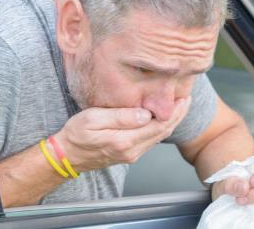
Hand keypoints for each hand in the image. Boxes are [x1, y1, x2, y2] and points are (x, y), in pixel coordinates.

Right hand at [54, 96, 191, 171]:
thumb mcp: (93, 119)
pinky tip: (162, 117)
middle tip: (186, 98)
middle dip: (178, 115)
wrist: (66, 156)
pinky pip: (150, 140)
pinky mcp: (128, 153)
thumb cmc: (76, 135)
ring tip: (178, 105)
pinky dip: (160, 127)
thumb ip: (120, 117)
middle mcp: (132, 151)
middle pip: (163, 132)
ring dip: (171, 121)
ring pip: (158, 137)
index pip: (159, 125)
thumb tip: (145, 114)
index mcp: (125, 141)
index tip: (183, 97)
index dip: (174, 111)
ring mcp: (131, 154)